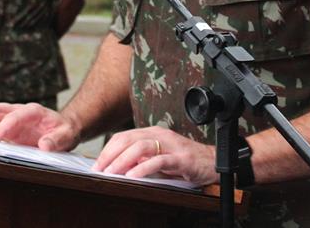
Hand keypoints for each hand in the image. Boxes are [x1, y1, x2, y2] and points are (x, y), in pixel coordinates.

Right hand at [0, 102, 78, 151]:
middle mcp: (19, 111)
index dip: (4, 127)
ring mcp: (12, 118)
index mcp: (34, 111)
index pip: (15, 116)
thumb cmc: (65, 131)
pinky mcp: (7, 127)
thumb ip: (56, 140)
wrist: (65, 128)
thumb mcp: (67, 135)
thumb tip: (44, 146)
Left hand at [93, 127, 217, 186]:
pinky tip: (133, 176)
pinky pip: (159, 160)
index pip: (123, 137)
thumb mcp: (158, 159)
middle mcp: (160, 135)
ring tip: (112, 173)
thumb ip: (140, 159)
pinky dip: (143, 168)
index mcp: (153, 133)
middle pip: (128, 139)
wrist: (213, 162)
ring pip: (141, 147)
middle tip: (99, 170)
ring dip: (123, 160)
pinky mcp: (181, 158)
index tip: (96, 165)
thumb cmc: (184, 161)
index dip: (107, 150)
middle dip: (110, 155)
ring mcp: (171, 145)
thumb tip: (116, 167)